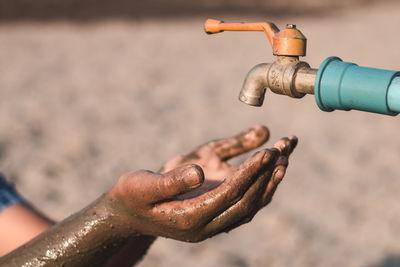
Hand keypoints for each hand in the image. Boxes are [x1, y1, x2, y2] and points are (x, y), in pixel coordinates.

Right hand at [105, 126, 296, 241]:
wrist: (127, 213)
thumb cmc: (132, 196)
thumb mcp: (143, 185)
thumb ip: (171, 181)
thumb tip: (199, 173)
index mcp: (189, 219)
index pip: (229, 196)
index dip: (250, 175)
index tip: (267, 153)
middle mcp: (205, 225)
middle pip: (246, 203)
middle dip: (266, 177)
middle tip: (284, 151)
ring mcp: (211, 223)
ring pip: (249, 205)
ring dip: (268, 182)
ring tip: (285, 156)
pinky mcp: (212, 214)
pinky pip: (242, 202)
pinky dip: (258, 185)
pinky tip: (268, 167)